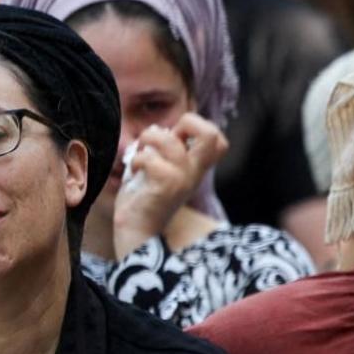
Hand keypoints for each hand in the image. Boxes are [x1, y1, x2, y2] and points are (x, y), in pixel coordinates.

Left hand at [113, 113, 228, 256]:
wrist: (137, 231)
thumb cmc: (145, 196)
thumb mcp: (163, 168)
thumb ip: (168, 149)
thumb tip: (160, 129)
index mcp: (197, 168)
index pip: (218, 140)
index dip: (198, 126)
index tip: (177, 136)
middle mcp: (195, 173)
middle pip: (211, 136)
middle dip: (188, 122)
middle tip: (169, 136)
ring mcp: (182, 180)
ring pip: (169, 140)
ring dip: (148, 138)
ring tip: (140, 153)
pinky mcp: (165, 186)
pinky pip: (149, 158)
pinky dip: (136, 159)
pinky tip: (135, 171)